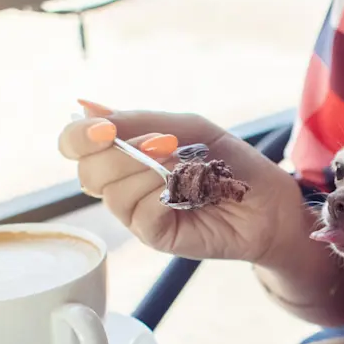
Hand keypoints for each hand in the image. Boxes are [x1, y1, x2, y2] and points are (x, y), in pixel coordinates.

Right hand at [57, 100, 305, 265]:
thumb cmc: (229, 162)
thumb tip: (86, 106)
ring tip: (187, 166)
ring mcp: (138, 214)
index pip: (75, 145)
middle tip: (164, 143)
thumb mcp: (188, 127)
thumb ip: (139, 119)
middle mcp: (124, 186)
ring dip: (150, 171)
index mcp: (124, 155)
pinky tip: (190, 190)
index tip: (104, 128)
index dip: (78, 136)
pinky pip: (141, 215)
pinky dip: (163, 196)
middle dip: (122, 153)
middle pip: (89, 173)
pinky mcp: (157, 237)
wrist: (269, 200)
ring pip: (114, 194)